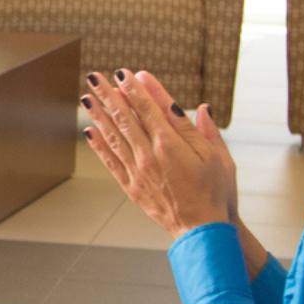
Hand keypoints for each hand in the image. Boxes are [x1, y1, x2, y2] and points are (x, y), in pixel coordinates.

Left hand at [81, 69, 233, 237]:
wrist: (201, 230)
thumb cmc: (215, 193)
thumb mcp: (218, 158)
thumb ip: (204, 130)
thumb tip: (200, 105)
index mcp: (171, 144)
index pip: (149, 108)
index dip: (135, 88)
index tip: (124, 72)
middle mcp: (150, 155)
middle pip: (125, 118)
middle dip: (108, 95)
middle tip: (94, 77)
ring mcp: (138, 171)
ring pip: (114, 136)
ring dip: (98, 115)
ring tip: (86, 97)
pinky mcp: (132, 186)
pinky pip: (111, 161)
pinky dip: (99, 145)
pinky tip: (90, 131)